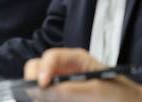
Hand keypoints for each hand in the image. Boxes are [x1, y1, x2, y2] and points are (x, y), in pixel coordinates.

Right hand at [24, 48, 141, 101]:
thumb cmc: (121, 96)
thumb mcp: (98, 92)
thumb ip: (71, 90)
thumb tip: (42, 90)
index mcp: (75, 59)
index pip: (51, 57)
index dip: (43, 69)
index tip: (40, 85)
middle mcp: (64, 68)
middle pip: (38, 67)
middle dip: (34, 79)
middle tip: (36, 96)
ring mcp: (61, 82)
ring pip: (38, 83)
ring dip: (38, 93)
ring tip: (42, 100)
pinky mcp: (61, 95)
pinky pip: (46, 96)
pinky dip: (44, 98)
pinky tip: (48, 101)